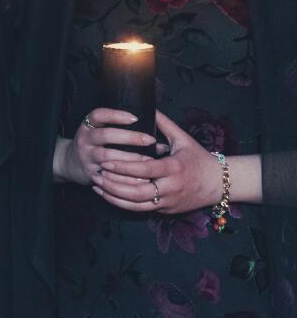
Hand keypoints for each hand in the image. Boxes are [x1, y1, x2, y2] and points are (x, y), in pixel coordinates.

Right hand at [60, 108, 155, 186]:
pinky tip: (142, 177)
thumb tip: (159, 138)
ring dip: (130, 158)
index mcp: (88, 126)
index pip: (98, 115)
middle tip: (150, 139)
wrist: (70, 164)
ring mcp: (87, 157)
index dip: (116, 115)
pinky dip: (126, 177)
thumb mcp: (99, 131)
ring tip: (150, 160)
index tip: (135, 118)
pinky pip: (110, 176)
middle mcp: (85, 140)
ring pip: (108, 157)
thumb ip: (121, 130)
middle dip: (129, 137)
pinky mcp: (91, 173)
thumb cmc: (94, 145)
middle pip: (105, 135)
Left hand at [94, 110, 223, 213]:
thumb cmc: (199, 158)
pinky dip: (123, 204)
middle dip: (114, 184)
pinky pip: (141, 210)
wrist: (219, 184)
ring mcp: (169, 201)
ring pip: (137, 205)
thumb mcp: (183, 139)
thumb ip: (164, 124)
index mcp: (174, 168)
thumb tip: (149, 106)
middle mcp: (171, 187)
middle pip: (138, 191)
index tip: (106, 161)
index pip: (145, 169)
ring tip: (97, 185)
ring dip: (114, 196)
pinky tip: (108, 195)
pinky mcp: (166, 211)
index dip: (124, 167)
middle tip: (97, 174)